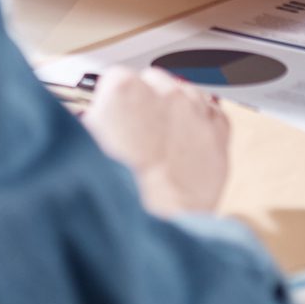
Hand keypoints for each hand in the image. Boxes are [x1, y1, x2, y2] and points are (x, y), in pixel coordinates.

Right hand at [82, 67, 230, 217]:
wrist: (155, 223)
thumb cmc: (119, 191)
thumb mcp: (85, 146)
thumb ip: (92, 123)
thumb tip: (91, 121)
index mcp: (124, 89)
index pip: (117, 80)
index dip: (114, 104)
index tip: (113, 118)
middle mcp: (163, 93)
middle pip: (154, 82)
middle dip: (146, 103)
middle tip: (137, 135)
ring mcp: (194, 112)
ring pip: (187, 94)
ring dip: (177, 110)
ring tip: (165, 139)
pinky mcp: (218, 136)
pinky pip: (215, 114)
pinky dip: (205, 121)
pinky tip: (192, 138)